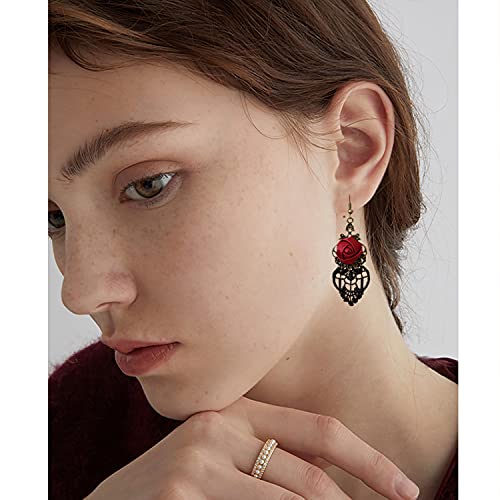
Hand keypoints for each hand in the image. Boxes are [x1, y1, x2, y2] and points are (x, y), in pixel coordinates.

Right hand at [85, 396, 418, 498]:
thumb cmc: (173, 491)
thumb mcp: (222, 463)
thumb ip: (269, 465)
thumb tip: (337, 493)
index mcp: (234, 411)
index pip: (318, 431)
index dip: (368, 460)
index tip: (407, 488)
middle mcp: (216, 429)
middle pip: (311, 481)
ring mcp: (195, 464)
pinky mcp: (180, 495)